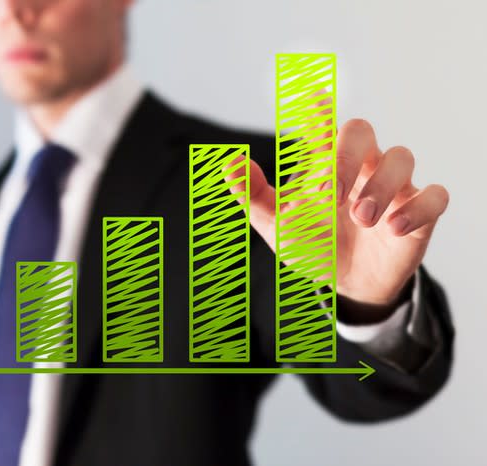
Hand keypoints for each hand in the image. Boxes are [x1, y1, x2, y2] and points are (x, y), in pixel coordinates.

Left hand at [225, 115, 448, 319]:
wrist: (343, 284)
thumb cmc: (311, 244)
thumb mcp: (277, 225)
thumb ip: (253, 196)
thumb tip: (230, 163)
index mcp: (324, 165)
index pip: (321, 126)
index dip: (317, 109)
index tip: (312, 96)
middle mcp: (360, 167)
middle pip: (361, 131)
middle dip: (346, 155)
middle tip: (329, 192)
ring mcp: (392, 188)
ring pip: (402, 157)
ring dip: (379, 186)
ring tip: (360, 219)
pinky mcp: (418, 214)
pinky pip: (436, 195)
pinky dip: (418, 208)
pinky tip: (393, 228)